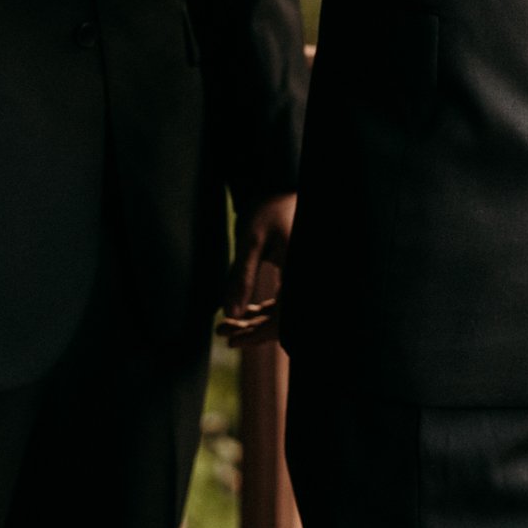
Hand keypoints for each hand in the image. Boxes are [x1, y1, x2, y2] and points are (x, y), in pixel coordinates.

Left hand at [217, 191, 296, 347]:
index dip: (258, 335)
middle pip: (283, 321)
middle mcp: (306, 281)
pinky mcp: (297, 278)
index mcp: (302, 274)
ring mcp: (303, 281)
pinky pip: (283, 305)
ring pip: (282, 315)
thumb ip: (241, 276)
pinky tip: (242, 314)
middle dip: (251, 331)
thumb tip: (229, 313)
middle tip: (220, 330)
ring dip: (255, 323)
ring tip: (224, 325)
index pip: (284, 319)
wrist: (280, 186)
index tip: (231, 340)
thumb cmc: (268, 209)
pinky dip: (263, 312)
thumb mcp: (251, 241)